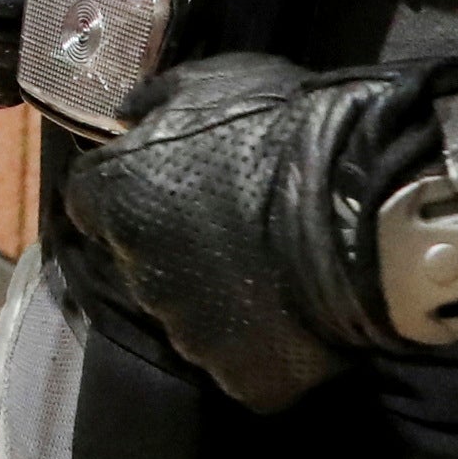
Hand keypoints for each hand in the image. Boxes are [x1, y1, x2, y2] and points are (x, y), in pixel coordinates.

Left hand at [49, 52, 406, 409]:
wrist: (366, 211)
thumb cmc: (284, 133)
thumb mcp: (210, 81)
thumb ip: (156, 103)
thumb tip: (129, 117)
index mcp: (117, 199)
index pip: (91, 202)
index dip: (128, 189)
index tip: (164, 181)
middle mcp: (139, 272)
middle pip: (140, 261)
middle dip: (173, 245)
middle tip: (232, 225)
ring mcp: (189, 333)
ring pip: (187, 315)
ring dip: (214, 297)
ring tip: (271, 270)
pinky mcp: (240, 377)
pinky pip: (239, 360)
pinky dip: (260, 341)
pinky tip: (294, 311)